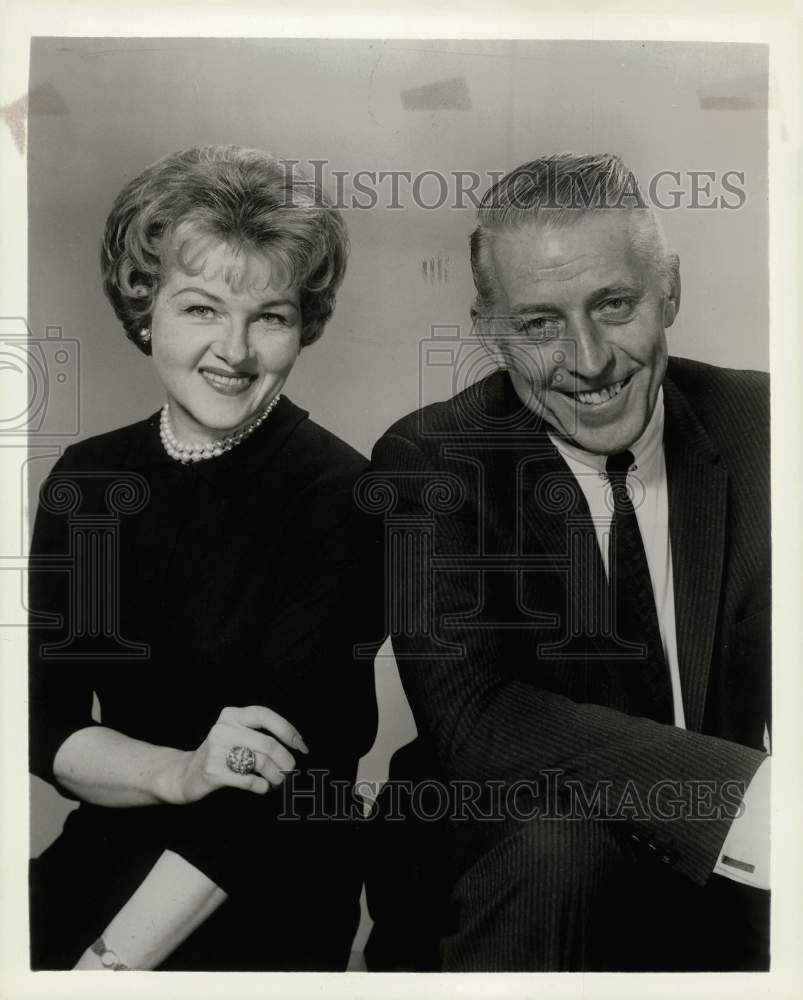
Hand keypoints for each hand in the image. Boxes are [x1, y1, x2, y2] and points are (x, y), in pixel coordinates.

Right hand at [165, 705, 308, 803]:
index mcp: (232, 715)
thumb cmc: (220, 754)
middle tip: (290, 770)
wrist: (184, 774)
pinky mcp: (213, 772)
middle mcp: (223, 729)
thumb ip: (260, 734)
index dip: (287, 730)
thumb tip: (297, 746)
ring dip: (276, 776)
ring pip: (261, 763)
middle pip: (268, 744)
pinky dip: (262, 786)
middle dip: (285, 760)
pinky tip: (262, 787)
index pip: (265, 716)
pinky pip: (249, 780)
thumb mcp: (236, 734)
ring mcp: (216, 750)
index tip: (301, 746)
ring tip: (277, 781)